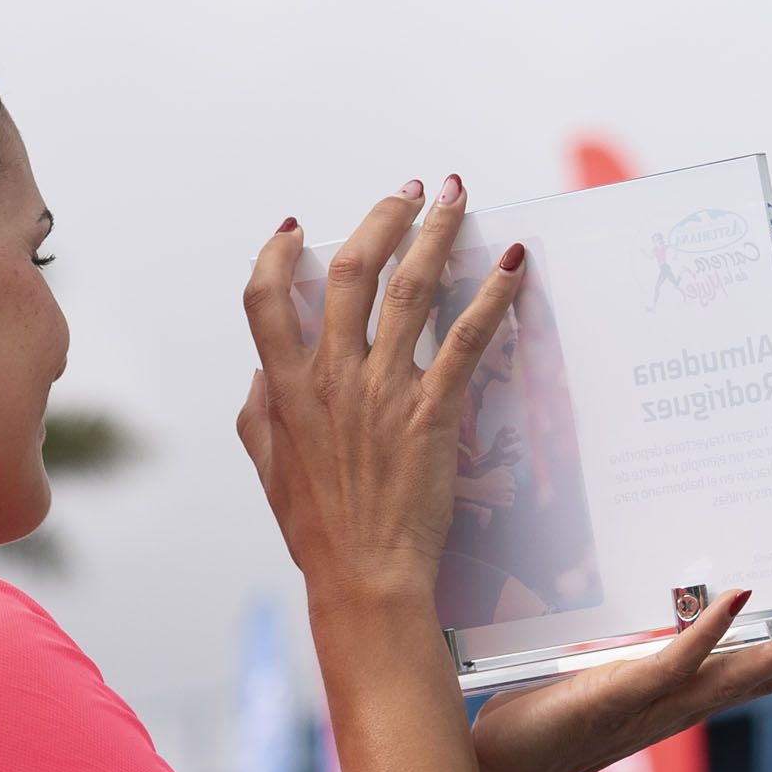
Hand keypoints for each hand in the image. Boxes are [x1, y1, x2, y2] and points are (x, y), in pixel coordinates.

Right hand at [236, 181, 526, 619]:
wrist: (365, 578)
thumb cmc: (319, 532)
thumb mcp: (269, 470)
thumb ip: (259, 414)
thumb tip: (261, 375)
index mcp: (286, 390)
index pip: (264, 300)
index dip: (276, 255)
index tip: (296, 230)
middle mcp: (333, 379)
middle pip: (351, 271)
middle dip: (381, 218)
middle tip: (407, 193)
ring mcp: (384, 392)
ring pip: (411, 288)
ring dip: (435, 233)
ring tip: (454, 198)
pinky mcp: (433, 412)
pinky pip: (468, 337)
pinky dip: (493, 294)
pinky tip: (512, 264)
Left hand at [470, 594, 771, 771]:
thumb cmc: (537, 725)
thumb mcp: (597, 678)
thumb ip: (629, 657)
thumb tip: (651, 628)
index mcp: (678, 697)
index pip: (757, 670)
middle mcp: (678, 703)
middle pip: (770, 673)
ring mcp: (654, 701)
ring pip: (740, 672)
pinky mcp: (619, 693)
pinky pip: (674, 660)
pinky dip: (709, 630)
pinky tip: (741, 596)